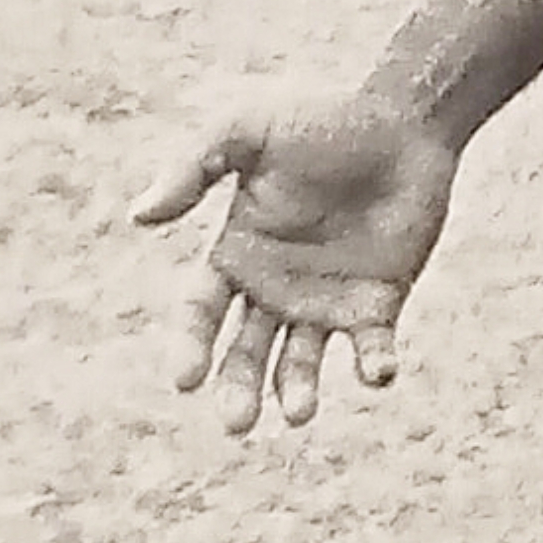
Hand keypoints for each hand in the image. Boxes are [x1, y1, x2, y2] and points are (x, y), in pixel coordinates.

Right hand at [135, 94, 460, 436]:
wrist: (403, 120)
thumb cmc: (320, 120)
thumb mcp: (247, 130)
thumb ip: (194, 167)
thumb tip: (138, 216)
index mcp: (235, 253)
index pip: (201, 313)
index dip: (191, 346)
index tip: (186, 378)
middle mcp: (274, 288)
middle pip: (245, 354)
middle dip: (238, 389)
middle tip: (237, 423)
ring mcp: (327, 301)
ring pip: (302, 364)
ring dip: (298, 391)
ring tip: (299, 412)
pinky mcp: (378, 304)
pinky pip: (371, 348)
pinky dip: (374, 366)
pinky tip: (376, 372)